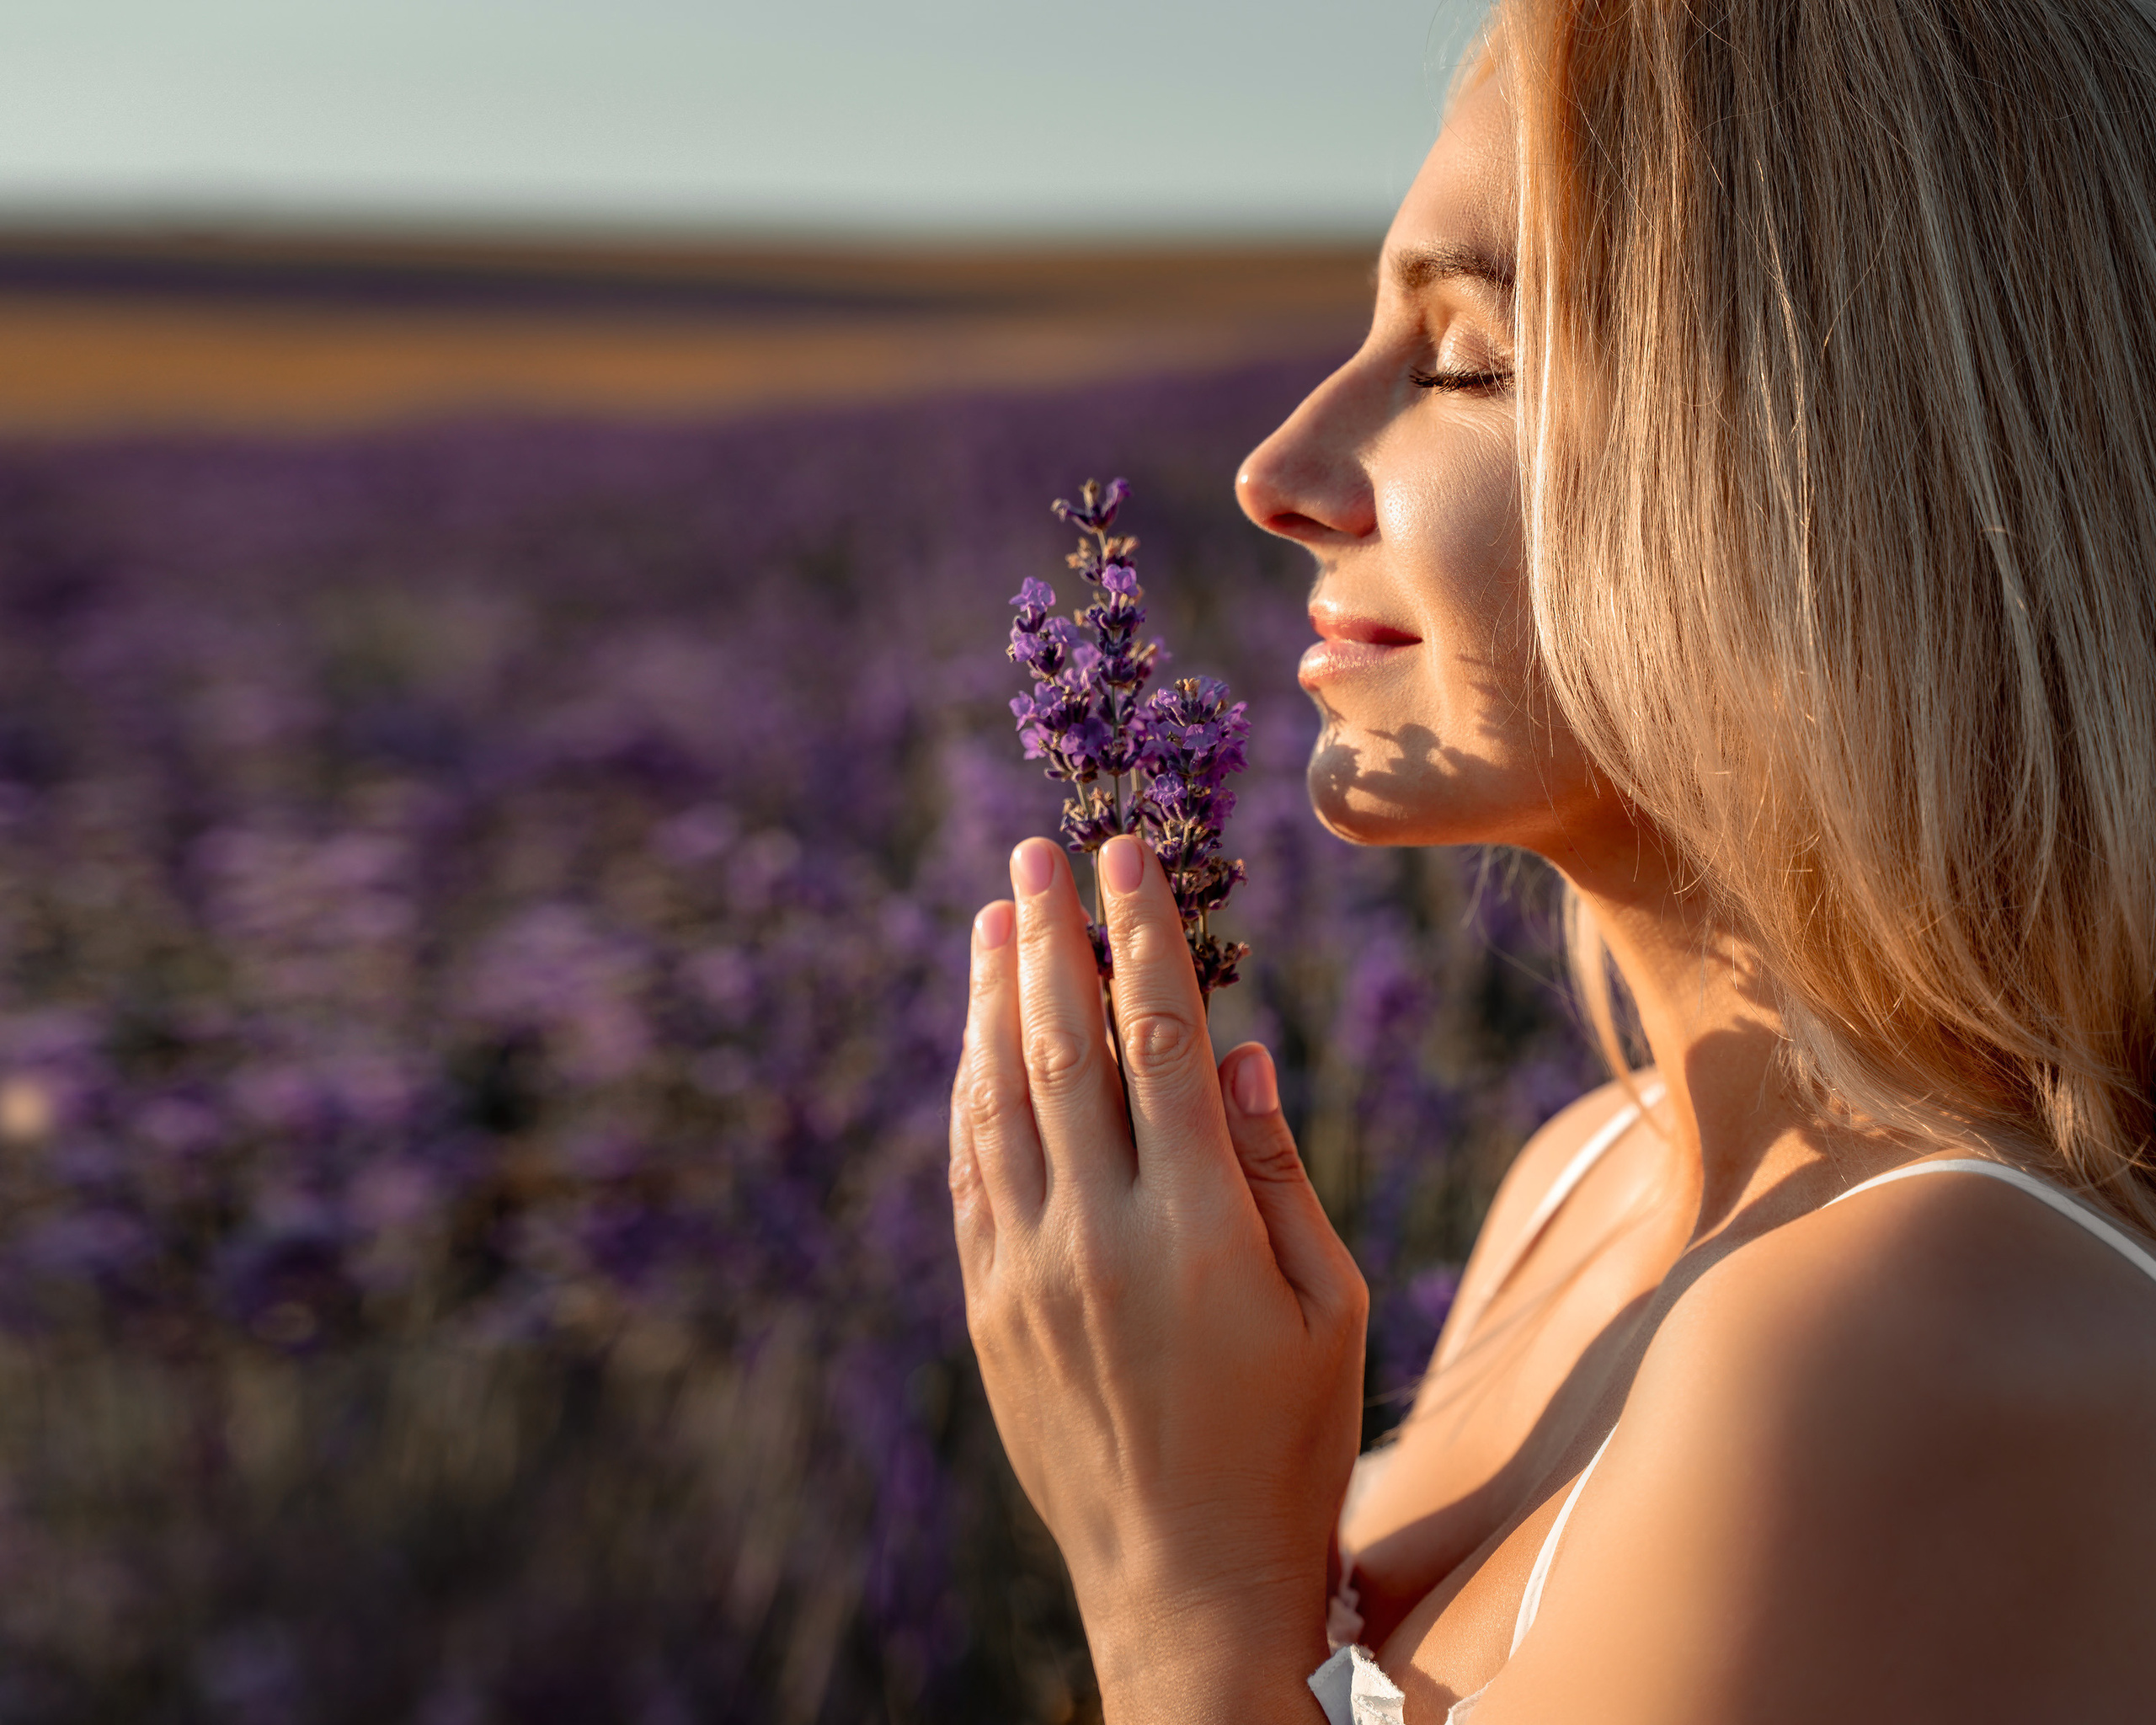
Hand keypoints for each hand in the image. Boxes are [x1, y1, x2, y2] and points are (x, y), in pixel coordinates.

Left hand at [949, 833, 1367, 1714]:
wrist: (1186, 1582)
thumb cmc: (1290, 1441)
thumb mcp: (1330, 1308)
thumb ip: (1276, 1170)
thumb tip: (1235, 1049)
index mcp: (1198, 1226)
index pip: (1160, 1037)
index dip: (1142, 936)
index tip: (1128, 858)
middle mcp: (1098, 1234)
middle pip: (1062, 1047)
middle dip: (1048, 937)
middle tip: (1036, 854)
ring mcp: (1028, 1272)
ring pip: (997, 1099)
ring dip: (990, 999)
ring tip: (993, 920)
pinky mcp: (989, 1308)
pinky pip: (970, 1173)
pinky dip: (970, 1093)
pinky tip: (975, 1042)